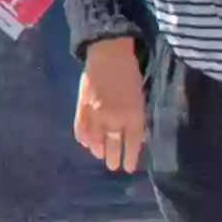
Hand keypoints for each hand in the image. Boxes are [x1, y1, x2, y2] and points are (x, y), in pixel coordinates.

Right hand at [73, 36, 149, 172]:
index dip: (130, 157)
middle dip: (114, 158)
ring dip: (98, 150)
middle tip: (113, 166)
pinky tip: (87, 143)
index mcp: (133, 114)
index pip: (132, 143)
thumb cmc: (129, 73)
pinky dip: (84, 139)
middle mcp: (115, 118)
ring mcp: (96, 114)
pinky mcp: (82, 108)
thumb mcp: (139, 97)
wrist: (108, 53)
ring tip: (100, 155)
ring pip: (96, 141)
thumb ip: (137, 118)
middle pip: (114, 145)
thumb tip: (137, 137)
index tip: (128, 168)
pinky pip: (81, 130)